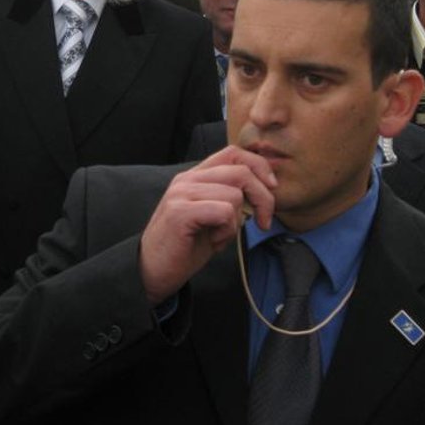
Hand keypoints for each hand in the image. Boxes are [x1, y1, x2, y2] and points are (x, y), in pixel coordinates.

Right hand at [138, 146, 275, 305]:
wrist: (153, 271)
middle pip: (240, 171)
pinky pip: (224, 212)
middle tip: (264, 221)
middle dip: (263, 197)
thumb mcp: (213, 216)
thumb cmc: (186, 246)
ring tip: (220, 236)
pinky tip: (213, 242)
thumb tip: (265, 190)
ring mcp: (182, 194)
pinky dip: (226, 231)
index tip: (271, 188)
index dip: (259, 166)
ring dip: (236, 222)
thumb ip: (231, 198)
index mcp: (195, 176)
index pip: (233, 153)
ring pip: (234, 195)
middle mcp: (187, 179)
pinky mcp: (181, 212)